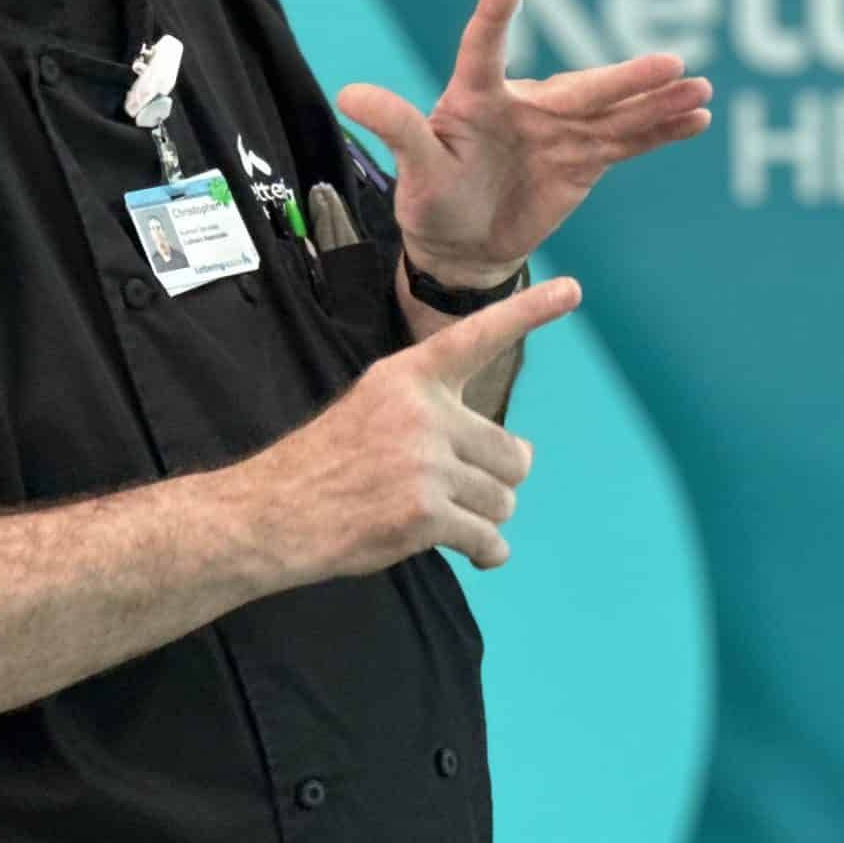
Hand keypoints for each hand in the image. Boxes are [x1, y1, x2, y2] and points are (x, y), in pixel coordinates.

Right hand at [246, 277, 582, 575]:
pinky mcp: (424, 513)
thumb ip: (433, 411)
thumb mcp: (373, 407)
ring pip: (504, 498)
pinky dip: (487, 551)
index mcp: (410, 376)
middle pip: (512, 454)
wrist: (272, 513)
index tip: (572, 289)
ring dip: (486, 517)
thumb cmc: (326, 464)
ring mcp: (425, 463)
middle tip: (465, 489)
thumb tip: (513, 453)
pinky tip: (475, 553)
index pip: (478, 336)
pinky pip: (488, 538)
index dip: (529, 311)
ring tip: (451, 518)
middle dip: (497, 480)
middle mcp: (424, 412)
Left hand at [335, 0, 711, 284]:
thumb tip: (349, 94)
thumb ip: (396, 127)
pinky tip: (696, 117)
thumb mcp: (413, 167)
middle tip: (667, 62)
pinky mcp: (585, 159)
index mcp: (477, 99)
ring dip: (658, 100)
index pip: (484, 51)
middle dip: (625, 77)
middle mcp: (527, 105)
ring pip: (616, 111)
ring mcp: (561, 131)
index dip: (494, 19)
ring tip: (699, 86)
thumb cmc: (431, 198)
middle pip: (580, 88)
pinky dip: (662, 130)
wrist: (464, 242)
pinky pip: (629, 141)